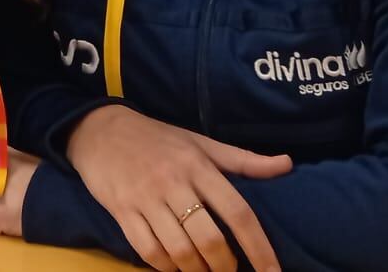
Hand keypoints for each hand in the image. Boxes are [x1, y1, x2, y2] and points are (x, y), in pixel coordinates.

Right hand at [66, 105, 289, 271]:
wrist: (100, 130)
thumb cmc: (157, 138)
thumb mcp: (200, 143)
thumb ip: (243, 160)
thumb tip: (287, 165)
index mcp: (198, 165)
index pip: (237, 212)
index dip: (259, 247)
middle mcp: (173, 182)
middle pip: (209, 239)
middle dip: (225, 266)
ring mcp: (145, 197)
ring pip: (179, 250)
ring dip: (196, 270)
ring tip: (203, 271)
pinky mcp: (121, 209)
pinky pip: (147, 250)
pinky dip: (165, 266)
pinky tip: (174, 266)